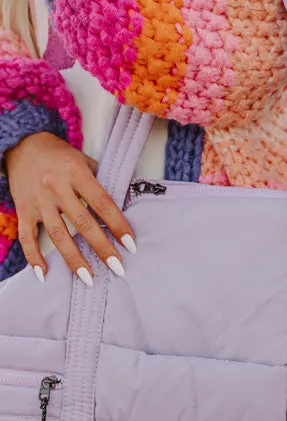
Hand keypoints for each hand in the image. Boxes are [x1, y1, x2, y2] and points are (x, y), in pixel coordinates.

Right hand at [5, 132, 136, 285]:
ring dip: (73, 259)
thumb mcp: (82, 159)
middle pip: (82, 223)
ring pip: (57, 234)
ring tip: (88, 278)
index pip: (102, 203)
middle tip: (117, 267)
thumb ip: (99, 182)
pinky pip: (27, 236)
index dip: (117, 225)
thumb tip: (119, 207)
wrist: (22, 143)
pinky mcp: (23, 209)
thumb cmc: (59, 154)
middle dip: (101, 247)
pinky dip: (33, 256)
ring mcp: (38, 200)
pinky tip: (44, 273)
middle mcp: (56, 187)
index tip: (130, 244)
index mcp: (75, 172)